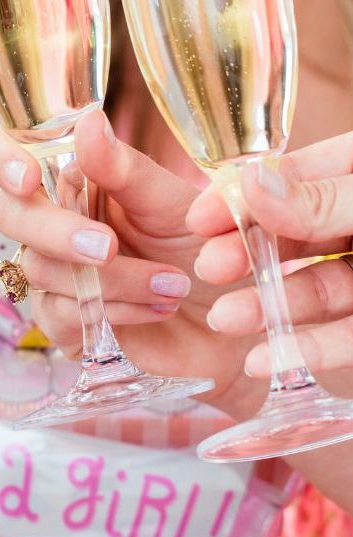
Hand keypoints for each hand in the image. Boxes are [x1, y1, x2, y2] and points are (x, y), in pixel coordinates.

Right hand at [0, 110, 260, 414]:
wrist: (231, 319)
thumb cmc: (203, 250)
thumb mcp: (172, 203)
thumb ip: (124, 168)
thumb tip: (87, 121)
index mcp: (71, 178)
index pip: (1, 152)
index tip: (26, 176)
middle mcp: (51, 221)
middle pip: (11, 216)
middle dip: (56, 232)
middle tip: (108, 247)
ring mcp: (52, 274)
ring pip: (40, 270)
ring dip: (111, 279)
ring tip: (173, 284)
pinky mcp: (62, 323)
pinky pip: (61, 314)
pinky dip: (115, 311)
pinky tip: (157, 309)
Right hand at [187, 133, 352, 377]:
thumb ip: (323, 199)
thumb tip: (252, 186)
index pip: (293, 176)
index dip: (244, 195)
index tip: (197, 218)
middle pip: (293, 236)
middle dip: (245, 254)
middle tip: (206, 269)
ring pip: (312, 291)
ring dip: (265, 306)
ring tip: (226, 320)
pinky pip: (342, 338)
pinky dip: (304, 349)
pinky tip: (264, 360)